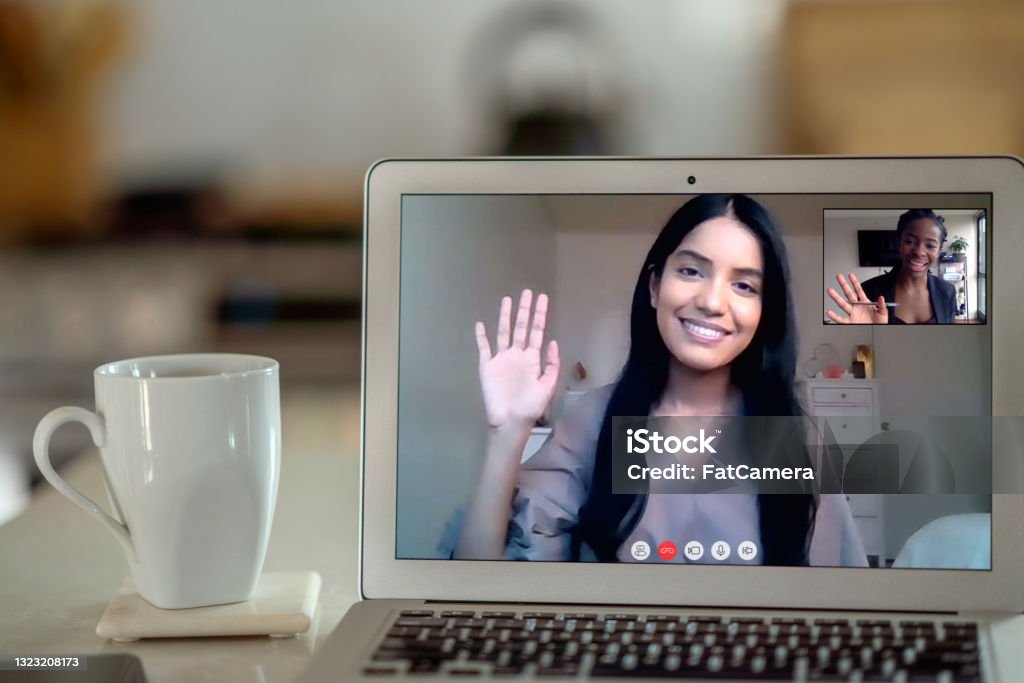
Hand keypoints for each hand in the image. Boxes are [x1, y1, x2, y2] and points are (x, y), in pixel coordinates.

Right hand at [475, 289, 559, 429]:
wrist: (510, 422)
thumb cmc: (530, 407)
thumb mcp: (547, 386)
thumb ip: (551, 365)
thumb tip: (552, 342)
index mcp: (532, 359)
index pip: (537, 331)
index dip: (540, 315)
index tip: (542, 298)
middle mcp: (517, 355)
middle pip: (521, 327)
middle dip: (524, 310)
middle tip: (527, 292)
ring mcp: (501, 359)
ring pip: (503, 332)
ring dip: (505, 316)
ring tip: (507, 300)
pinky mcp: (487, 366)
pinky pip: (484, 348)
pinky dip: (481, 336)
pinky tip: (480, 324)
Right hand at [826, 273, 886, 323]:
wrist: (877, 330)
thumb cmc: (880, 322)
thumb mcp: (884, 312)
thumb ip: (882, 305)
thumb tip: (881, 298)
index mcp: (865, 303)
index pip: (858, 290)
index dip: (854, 282)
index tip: (850, 275)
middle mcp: (857, 307)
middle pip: (848, 293)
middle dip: (843, 284)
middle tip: (839, 277)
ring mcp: (852, 314)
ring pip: (843, 304)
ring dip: (836, 297)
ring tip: (830, 291)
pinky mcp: (850, 322)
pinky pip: (841, 319)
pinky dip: (834, 316)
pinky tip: (829, 312)